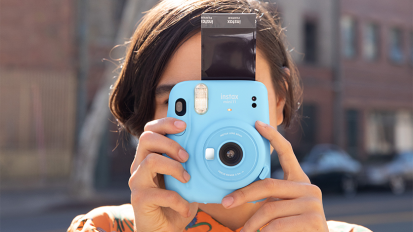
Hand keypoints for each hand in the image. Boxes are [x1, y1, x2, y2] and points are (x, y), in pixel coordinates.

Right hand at [129, 117, 198, 231]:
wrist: (164, 231)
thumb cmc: (175, 203)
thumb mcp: (185, 180)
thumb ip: (189, 164)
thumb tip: (209, 149)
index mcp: (149, 157)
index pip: (150, 130)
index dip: (165, 123)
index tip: (184, 124)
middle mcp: (139, 166)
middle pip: (146, 138)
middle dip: (170, 142)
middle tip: (186, 156)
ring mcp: (137, 182)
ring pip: (151, 160)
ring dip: (174, 168)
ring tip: (187, 179)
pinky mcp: (139, 199)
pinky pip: (159, 193)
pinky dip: (177, 199)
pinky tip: (185, 206)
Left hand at [221, 121, 327, 231]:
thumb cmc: (293, 227)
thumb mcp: (280, 208)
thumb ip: (268, 197)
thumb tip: (234, 196)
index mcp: (299, 181)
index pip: (287, 153)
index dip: (273, 137)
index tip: (258, 124)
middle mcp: (309, 188)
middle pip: (268, 184)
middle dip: (243, 194)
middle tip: (226, 202)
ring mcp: (313, 203)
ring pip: (270, 208)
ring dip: (252, 223)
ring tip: (244, 231)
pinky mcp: (315, 220)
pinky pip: (278, 225)